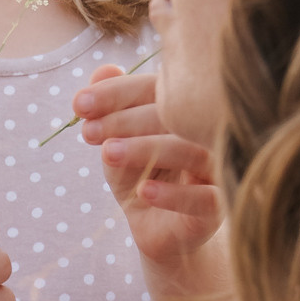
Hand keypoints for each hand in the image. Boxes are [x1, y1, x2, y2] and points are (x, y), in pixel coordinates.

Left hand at [72, 66, 221, 275]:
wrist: (158, 231)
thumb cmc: (143, 177)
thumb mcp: (117, 144)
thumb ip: (109, 110)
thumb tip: (103, 69)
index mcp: (184, 111)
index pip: (155, 88)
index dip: (116, 92)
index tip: (79, 104)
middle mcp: (207, 134)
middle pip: (173, 116)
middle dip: (126, 120)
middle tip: (89, 132)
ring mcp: (218, 168)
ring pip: (190, 151)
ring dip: (144, 149)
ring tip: (108, 154)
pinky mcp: (220, 206)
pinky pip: (205, 197)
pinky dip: (174, 193)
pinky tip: (145, 191)